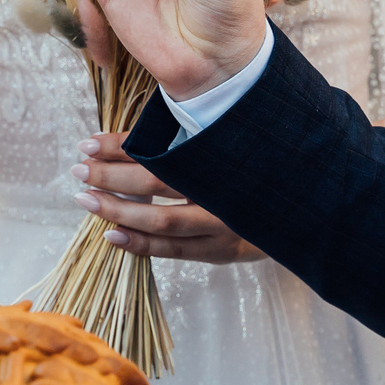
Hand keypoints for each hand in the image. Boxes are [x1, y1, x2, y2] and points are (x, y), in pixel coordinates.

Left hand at [71, 132, 260, 262]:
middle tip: (79, 169)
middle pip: (156, 182)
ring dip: (118, 210)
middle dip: (112, 176)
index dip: (121, 146)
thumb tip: (134, 133)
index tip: (89, 143)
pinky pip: (174, 250)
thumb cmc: (256, 165)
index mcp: (222, 153)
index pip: (160, 149)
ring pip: (161, 221)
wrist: (304, 207)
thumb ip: (191, 136)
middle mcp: (222, 188)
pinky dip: (140, 244)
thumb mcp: (229, 142)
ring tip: (86, 199)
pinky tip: (112, 235)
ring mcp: (223, 224)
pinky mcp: (222, 251)